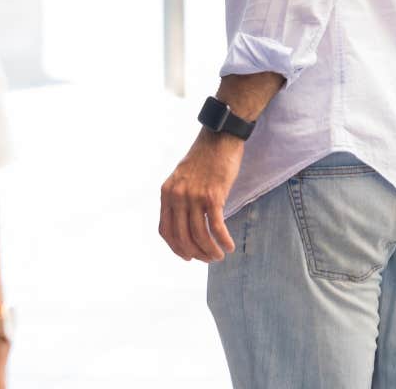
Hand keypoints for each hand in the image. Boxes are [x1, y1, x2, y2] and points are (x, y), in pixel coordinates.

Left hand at [158, 131, 244, 261]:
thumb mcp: (182, 177)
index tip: (188, 256)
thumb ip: (179, 198)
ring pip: (199, 236)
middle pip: (182, 238)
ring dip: (210, 251)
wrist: (220, 137)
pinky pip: (216, 228)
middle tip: (208, 259)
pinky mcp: (213, 196)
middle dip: (196, 254)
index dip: (176, 248)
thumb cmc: (204, 157)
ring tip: (219, 256)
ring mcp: (194, 197)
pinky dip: (223, 241)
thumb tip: (185, 223)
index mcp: (166, 193)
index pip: (165, 231)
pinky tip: (229, 246)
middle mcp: (177, 196)